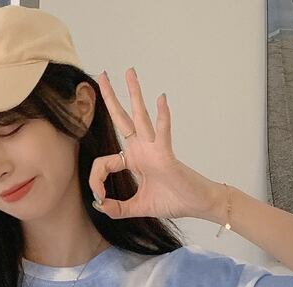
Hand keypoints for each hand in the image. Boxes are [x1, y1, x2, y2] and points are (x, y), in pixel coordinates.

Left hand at [89, 67, 219, 220]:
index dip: (96, 180)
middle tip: (102, 76)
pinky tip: (161, 99)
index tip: (100, 196)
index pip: (103, 162)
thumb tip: (99, 205)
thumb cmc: (172, 201)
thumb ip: (117, 209)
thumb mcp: (136, 208)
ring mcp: (153, 149)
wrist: (196, 204)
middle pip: (121, 120)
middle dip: (110, 98)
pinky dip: (162, 117)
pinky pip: (163, 132)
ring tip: (130, 72)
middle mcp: (141, 150)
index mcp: (133, 160)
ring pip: (140, 117)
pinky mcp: (166, 154)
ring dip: (134, 94)